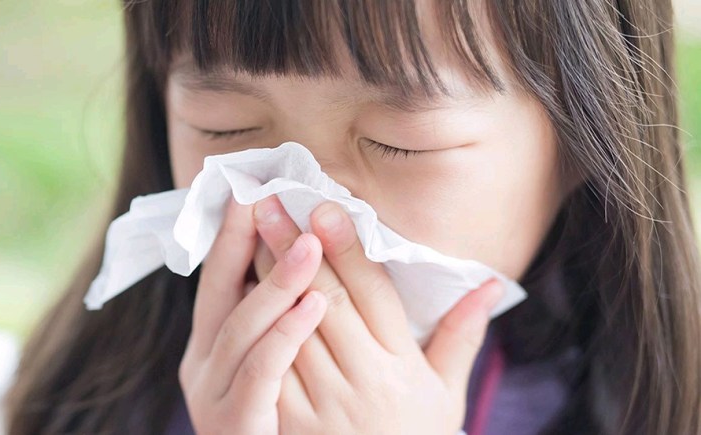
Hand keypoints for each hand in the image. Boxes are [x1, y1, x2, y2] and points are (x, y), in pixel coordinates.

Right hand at [179, 199, 328, 434]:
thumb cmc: (287, 430)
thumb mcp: (283, 372)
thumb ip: (293, 319)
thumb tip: (316, 265)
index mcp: (214, 347)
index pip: (221, 280)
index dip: (232, 236)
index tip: (249, 189)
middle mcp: (204, 365)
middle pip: (222, 293)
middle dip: (245, 243)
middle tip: (269, 198)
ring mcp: (214, 395)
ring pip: (241, 329)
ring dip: (276, 283)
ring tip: (310, 246)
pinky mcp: (236, 422)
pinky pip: (260, 372)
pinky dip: (284, 336)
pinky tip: (312, 306)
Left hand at [252, 196, 504, 433]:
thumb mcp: (445, 395)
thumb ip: (460, 336)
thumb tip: (490, 283)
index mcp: (403, 368)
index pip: (373, 296)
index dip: (348, 249)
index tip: (325, 207)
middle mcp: (365, 383)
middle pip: (326, 302)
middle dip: (297, 247)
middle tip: (271, 202)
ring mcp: (324, 405)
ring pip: (291, 328)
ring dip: (267, 277)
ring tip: (248, 232)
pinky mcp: (290, 423)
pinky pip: (269, 367)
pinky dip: (254, 327)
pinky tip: (237, 291)